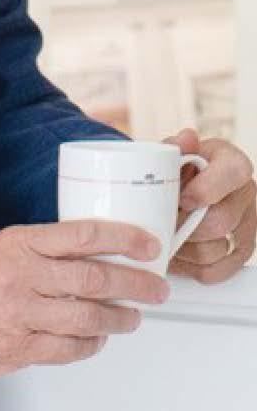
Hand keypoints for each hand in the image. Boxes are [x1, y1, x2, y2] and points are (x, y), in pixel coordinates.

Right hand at [0, 219, 169, 384]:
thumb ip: (39, 253)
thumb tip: (87, 256)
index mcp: (19, 244)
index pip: (83, 234)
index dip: (123, 239)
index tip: (147, 244)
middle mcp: (22, 276)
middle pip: (95, 278)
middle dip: (135, 284)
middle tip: (155, 288)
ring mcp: (21, 314)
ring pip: (88, 317)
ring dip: (119, 319)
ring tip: (132, 317)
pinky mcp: (18, 348)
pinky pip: (69, 349)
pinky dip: (91, 346)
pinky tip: (98, 340)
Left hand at [163, 127, 256, 281]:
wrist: (185, 186)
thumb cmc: (181, 169)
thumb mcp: (176, 151)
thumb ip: (177, 146)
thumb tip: (185, 139)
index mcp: (233, 165)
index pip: (232, 175)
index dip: (204, 190)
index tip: (182, 198)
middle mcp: (246, 195)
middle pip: (219, 221)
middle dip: (184, 225)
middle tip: (162, 221)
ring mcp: (246, 226)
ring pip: (213, 251)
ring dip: (182, 249)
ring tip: (165, 236)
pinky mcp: (239, 252)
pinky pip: (214, 271)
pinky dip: (189, 267)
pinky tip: (177, 253)